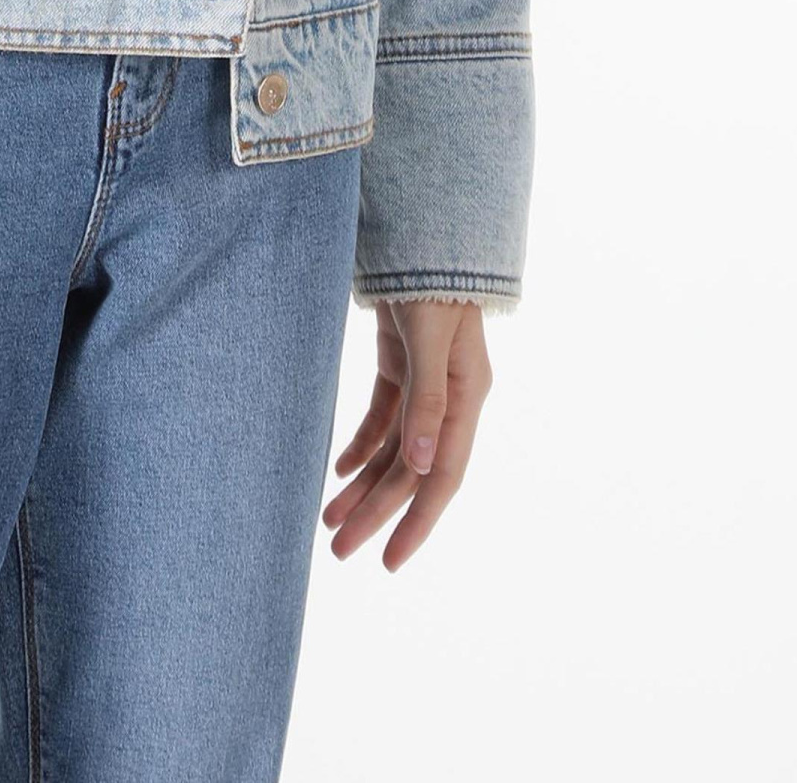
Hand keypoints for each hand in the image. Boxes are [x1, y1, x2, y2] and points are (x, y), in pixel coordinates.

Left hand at [321, 298, 492, 570]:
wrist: (424, 236)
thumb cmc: (433, 286)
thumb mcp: (430, 343)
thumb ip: (428, 402)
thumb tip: (420, 470)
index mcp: (467, 402)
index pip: (441, 479)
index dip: (416, 523)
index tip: (389, 561)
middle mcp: (450, 402)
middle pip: (410, 472)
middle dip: (376, 513)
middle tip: (339, 550)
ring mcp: (426, 386)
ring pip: (394, 452)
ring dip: (363, 485)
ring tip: (329, 520)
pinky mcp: (402, 368)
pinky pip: (382, 421)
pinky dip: (361, 447)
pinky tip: (338, 471)